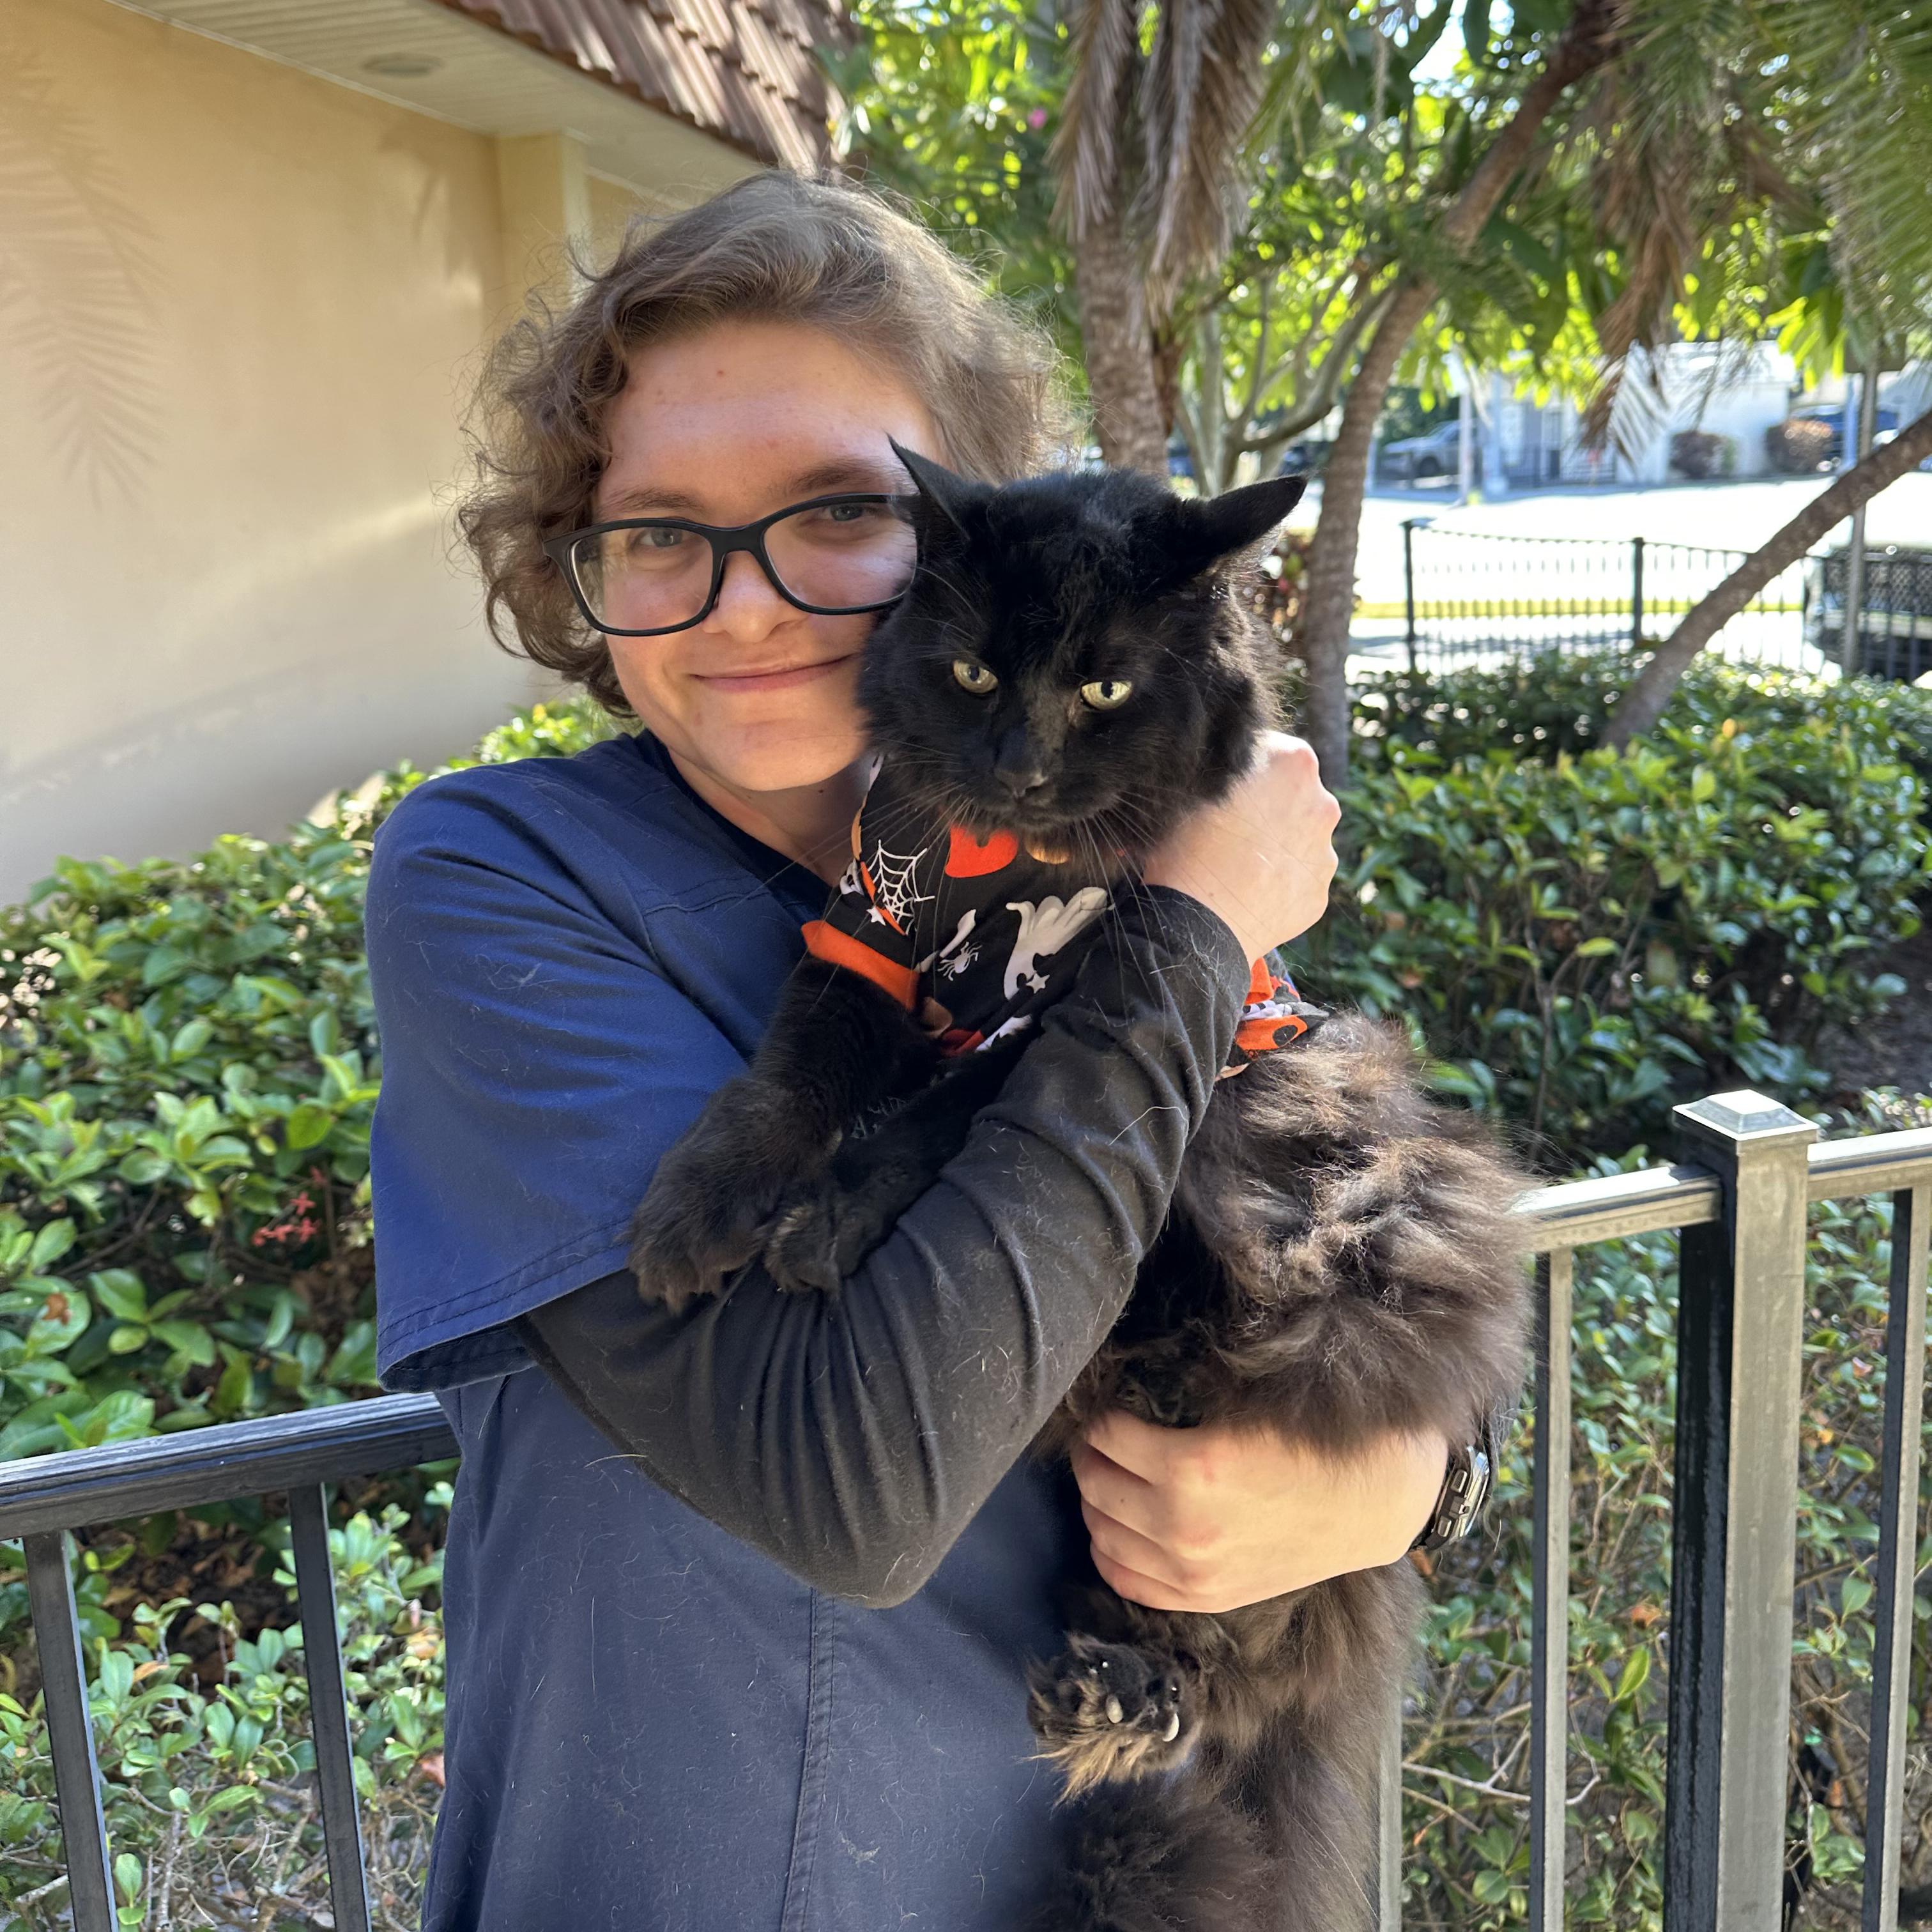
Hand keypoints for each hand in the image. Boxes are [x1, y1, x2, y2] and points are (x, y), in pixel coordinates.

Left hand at [1072, 1410, 1448, 1613]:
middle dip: (1090, 1456)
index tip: (1107, 1409)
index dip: (1102, 1417)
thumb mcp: (1244, 1405)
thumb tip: (1128, 1384)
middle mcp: (1180, 1524)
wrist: (1369, 1502)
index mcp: (1191, 1466)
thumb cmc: (1309, 1441)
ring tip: (1106, 1480)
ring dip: (1094, 1502)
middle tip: (1100, 1441)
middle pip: (1096, 1483)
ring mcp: (1190, 1570)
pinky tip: (1114, 1530)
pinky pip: (1128, 1581)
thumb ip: (1183, 1402)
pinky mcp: (1205, 1598)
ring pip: (1102, 1535)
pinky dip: (1109, 1553)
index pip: (1108, 1435)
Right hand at [1143, 731, 1339, 960]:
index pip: (1271, 750)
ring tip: (1236, 865)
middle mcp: (1323, 805)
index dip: (1244, 767)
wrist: (1196, 922)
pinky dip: (1277, 882)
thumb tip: (1229, 766)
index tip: (1223, 785)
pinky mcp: (1317, 895)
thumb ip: (1225, 766)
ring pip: (1299, 840)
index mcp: (1295, 763)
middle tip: (1229, 827)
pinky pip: (1296, 880)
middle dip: (1267, 806)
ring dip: (1275, 845)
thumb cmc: (1186, 847)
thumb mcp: (1196, 784)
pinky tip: (1247, 891)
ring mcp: (1324, 854)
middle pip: (1293, 796)